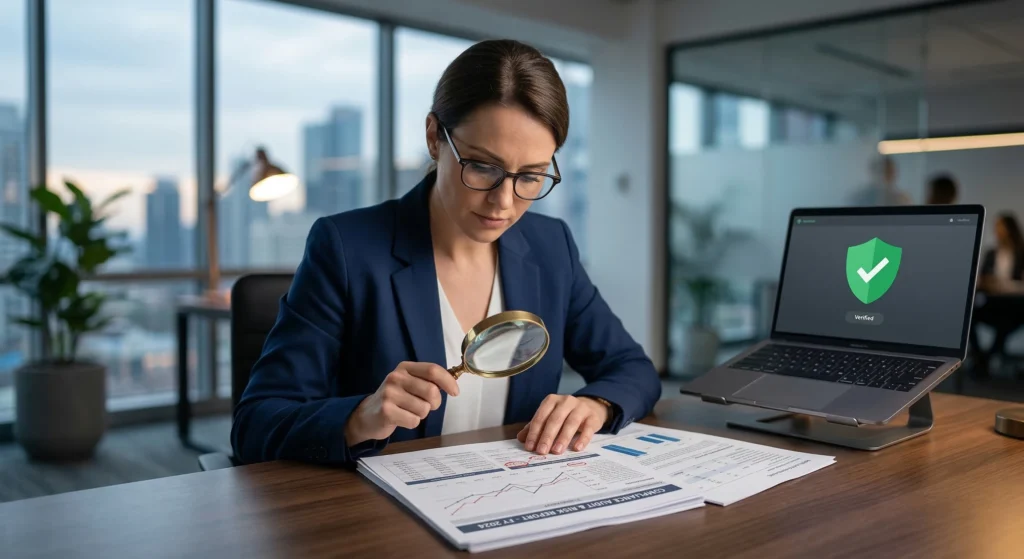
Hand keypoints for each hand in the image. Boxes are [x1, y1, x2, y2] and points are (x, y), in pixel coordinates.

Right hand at [345, 362, 459, 445]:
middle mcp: (396, 377)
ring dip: (421, 414)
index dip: (448, 381)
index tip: (455, 392)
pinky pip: (414, 421)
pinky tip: (401, 418)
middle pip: (431, 391)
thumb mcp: (409, 383)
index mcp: (405, 368)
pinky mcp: (386, 411)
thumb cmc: (396, 399)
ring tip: (409, 411)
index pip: (433, 370)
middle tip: (426, 406)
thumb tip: (452, 385)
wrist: (368, 415)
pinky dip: (412, 423)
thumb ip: (428, 381)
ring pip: (424, 409)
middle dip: (435, 403)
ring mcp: (389, 394)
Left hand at [516, 395, 609, 454]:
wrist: (590, 407)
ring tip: (556, 451)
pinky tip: (577, 448)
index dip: (534, 432)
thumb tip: (521, 438)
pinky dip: (583, 438)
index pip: (541, 417)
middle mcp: (566, 401)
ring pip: (571, 422)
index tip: (530, 447)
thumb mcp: (550, 418)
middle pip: (555, 419)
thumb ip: (536, 427)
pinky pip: (588, 428)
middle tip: (541, 451)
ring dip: (563, 438)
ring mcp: (581, 408)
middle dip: (547, 436)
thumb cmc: (565, 415)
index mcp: (551, 401)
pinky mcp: (593, 417)